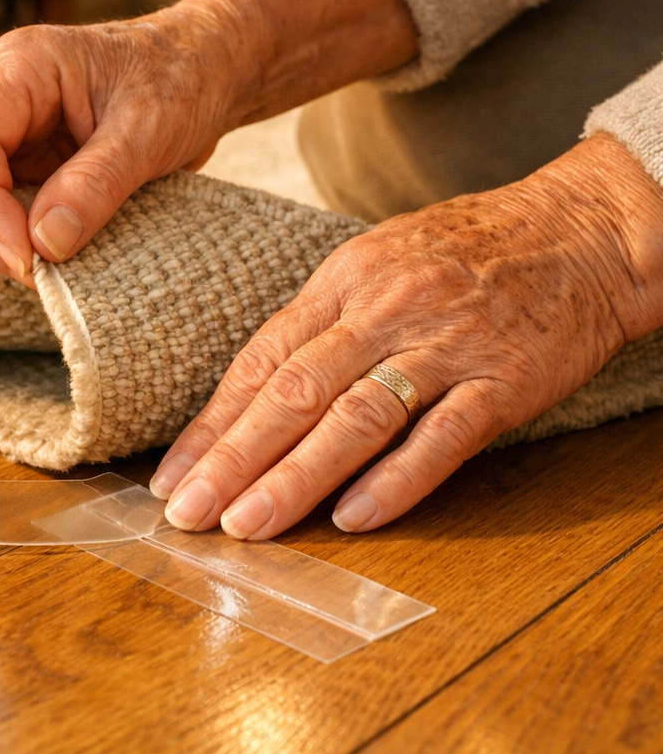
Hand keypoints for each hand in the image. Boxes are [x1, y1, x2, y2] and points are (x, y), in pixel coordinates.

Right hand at [0, 18, 231, 286]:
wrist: (203, 72)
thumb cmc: (178, 80)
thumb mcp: (148, 130)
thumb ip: (96, 184)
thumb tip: (44, 244)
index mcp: (21, 67)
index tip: (27, 258)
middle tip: (38, 273)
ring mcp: (4, 133)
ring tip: (50, 269)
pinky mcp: (21, 164)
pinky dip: (14, 242)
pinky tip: (53, 257)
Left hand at [150, 134, 662, 536]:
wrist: (578, 228)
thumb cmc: (466, 249)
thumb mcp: (379, 260)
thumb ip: (324, 321)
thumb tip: (260, 389)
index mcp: (345, 280)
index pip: (263, 359)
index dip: (213, 421)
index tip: (174, 474)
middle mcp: (385, 310)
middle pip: (294, 392)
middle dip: (233, 458)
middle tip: (188, 514)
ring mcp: (445, 345)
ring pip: (356, 418)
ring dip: (296, 477)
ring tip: (248, 525)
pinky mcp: (503, 380)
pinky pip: (443, 437)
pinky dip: (396, 481)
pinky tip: (351, 519)